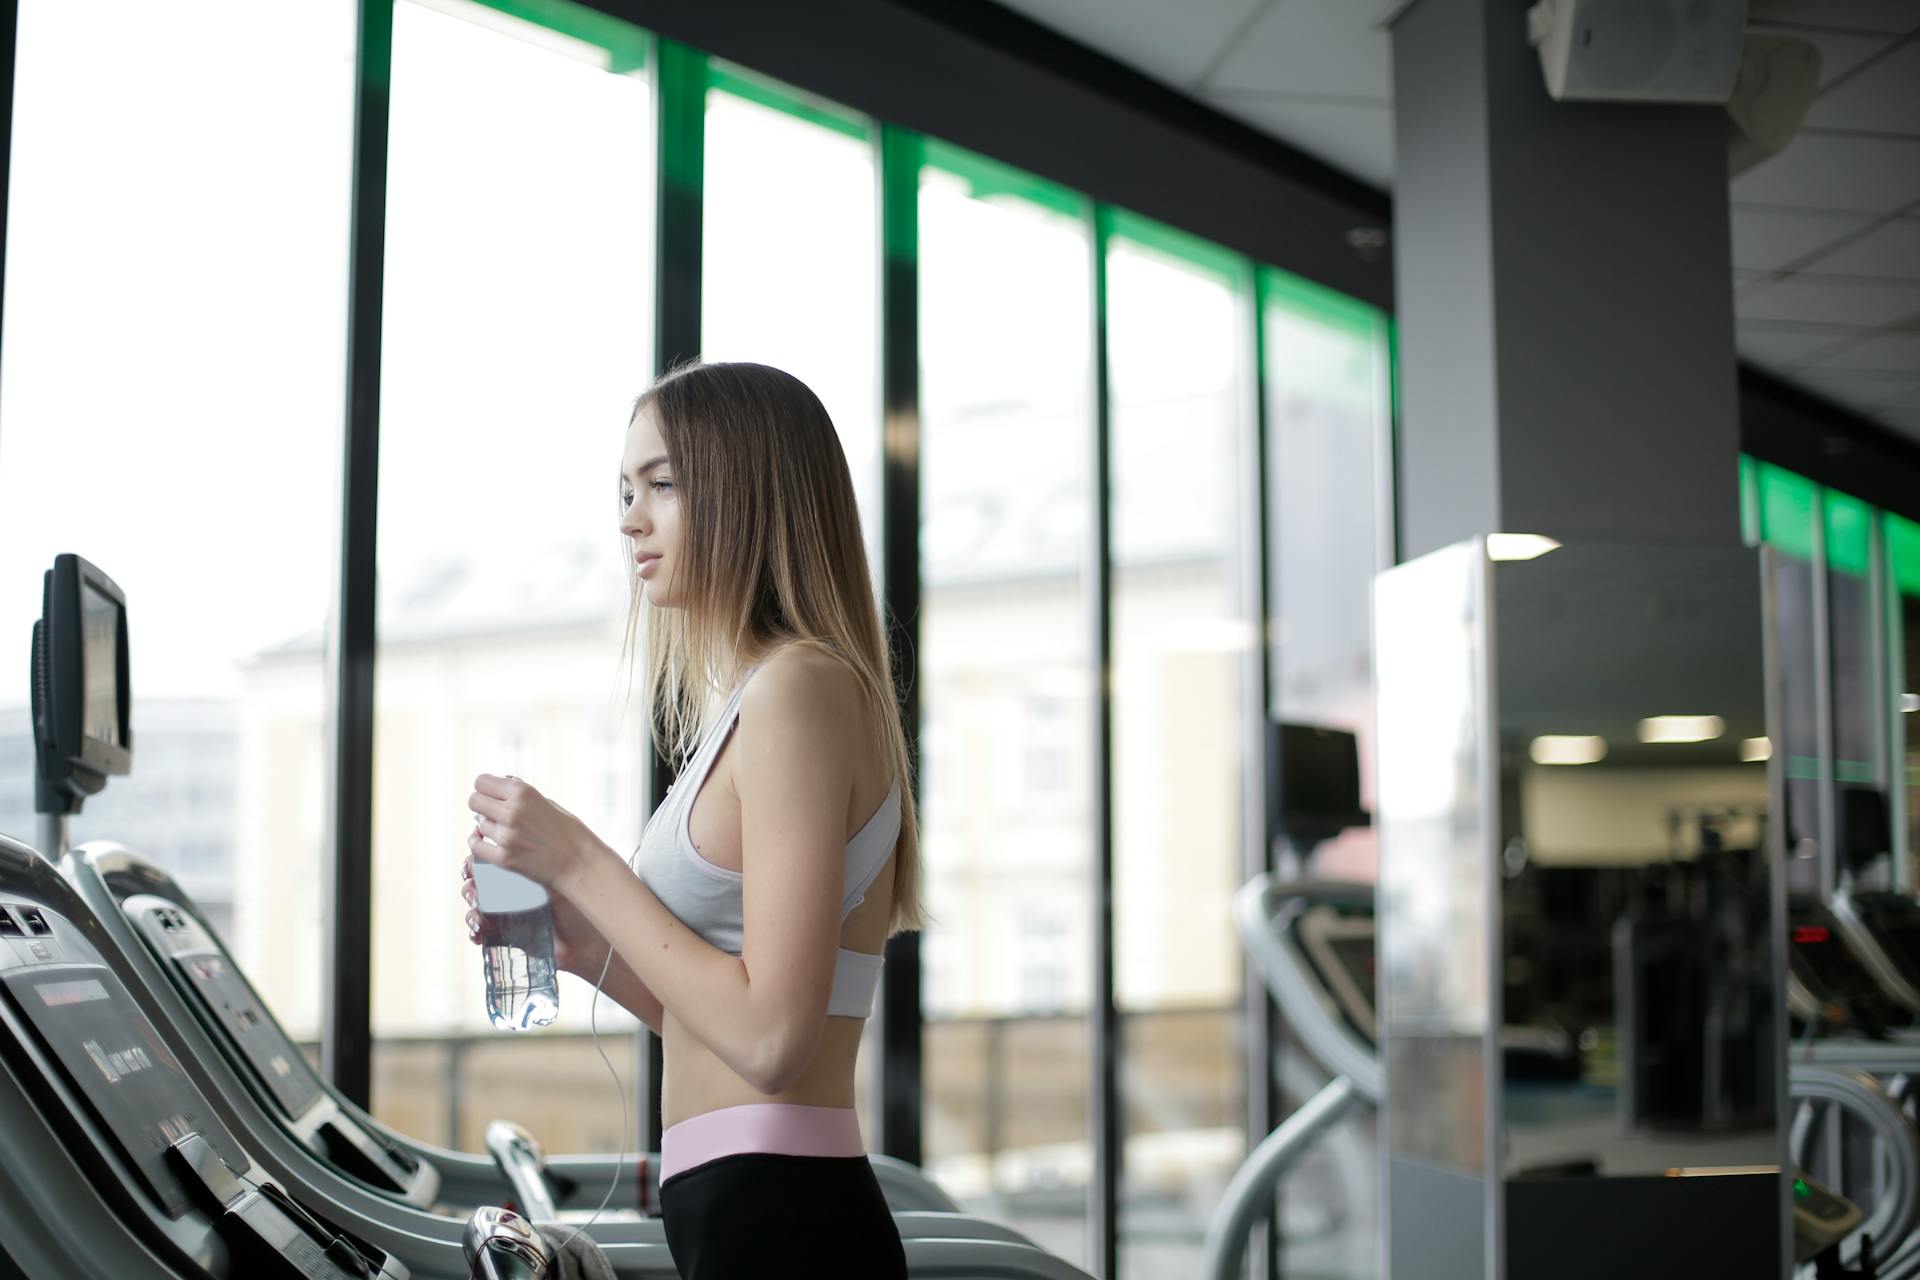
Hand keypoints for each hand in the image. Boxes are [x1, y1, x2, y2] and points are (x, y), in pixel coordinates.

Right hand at [462, 855, 616, 980]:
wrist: (586, 942)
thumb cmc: (578, 908)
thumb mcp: (557, 883)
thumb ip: (536, 866)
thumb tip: (514, 842)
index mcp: (521, 873)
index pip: (493, 861)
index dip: (479, 860)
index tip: (475, 860)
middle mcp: (511, 891)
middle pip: (478, 882)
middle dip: (470, 884)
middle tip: (473, 889)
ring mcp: (505, 914)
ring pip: (476, 907)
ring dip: (470, 908)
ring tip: (478, 914)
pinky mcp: (504, 936)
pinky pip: (481, 932)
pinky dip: (475, 931)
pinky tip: (478, 931)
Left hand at [466, 773, 607, 895]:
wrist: (580, 864)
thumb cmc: (569, 832)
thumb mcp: (549, 803)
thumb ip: (522, 792)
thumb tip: (501, 780)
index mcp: (524, 793)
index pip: (482, 782)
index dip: (484, 787)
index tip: (490, 794)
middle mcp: (512, 811)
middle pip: (474, 801)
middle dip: (481, 805)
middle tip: (491, 811)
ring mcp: (506, 836)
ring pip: (478, 824)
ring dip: (486, 825)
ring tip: (502, 829)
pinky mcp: (503, 858)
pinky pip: (476, 846)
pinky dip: (478, 842)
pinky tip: (483, 840)